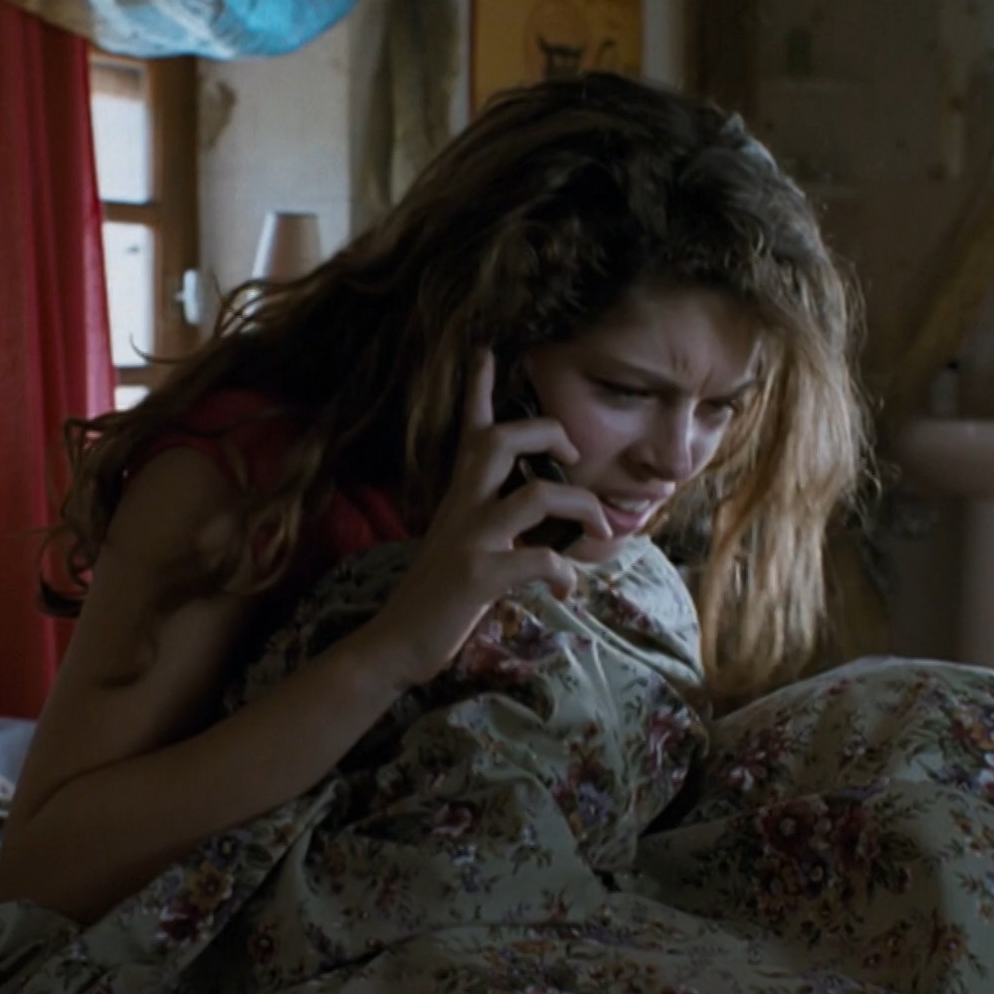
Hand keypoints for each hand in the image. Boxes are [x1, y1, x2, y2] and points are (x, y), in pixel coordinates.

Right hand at [351, 348, 612, 690]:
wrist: (396, 642)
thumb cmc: (435, 595)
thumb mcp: (457, 542)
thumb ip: (488, 519)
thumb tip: (537, 511)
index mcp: (458, 496)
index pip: (469, 429)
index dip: (478, 388)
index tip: (487, 352)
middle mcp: (461, 507)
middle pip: (502, 440)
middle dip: (549, 434)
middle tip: (573, 457)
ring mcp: (469, 540)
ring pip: (535, 496)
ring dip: (581, 509)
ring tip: (597, 530)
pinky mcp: (478, 577)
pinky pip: (538, 561)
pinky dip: (565, 572)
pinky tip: (567, 587)